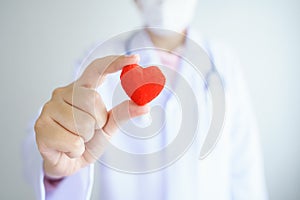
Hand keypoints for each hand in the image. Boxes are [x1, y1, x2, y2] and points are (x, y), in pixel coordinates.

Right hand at [34, 55, 148, 178]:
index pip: (97, 69)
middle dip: (97, 121)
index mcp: (81, 89)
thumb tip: (144, 106)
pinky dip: (76, 150)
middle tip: (89, 130)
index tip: (134, 59)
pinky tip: (68, 148)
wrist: (68, 162)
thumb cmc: (88, 140)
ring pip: (82, 123)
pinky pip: (72, 141)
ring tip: (77, 139)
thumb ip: (123, 114)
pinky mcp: (41, 126)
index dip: (115, 62)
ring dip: (86, 138)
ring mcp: (49, 108)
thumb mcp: (108, 126)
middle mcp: (62, 93)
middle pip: (93, 99)